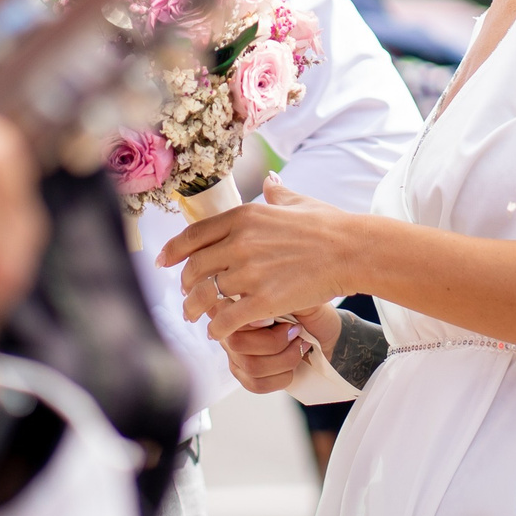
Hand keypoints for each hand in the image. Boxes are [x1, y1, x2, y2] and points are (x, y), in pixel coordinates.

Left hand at [159, 174, 349, 341]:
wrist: (351, 250)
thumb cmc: (327, 225)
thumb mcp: (297, 201)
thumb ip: (276, 194)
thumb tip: (269, 182)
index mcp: (244, 216)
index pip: (194, 235)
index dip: (173, 251)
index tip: (164, 262)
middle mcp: (240, 242)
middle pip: (194, 268)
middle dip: (184, 285)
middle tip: (185, 296)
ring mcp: (250, 272)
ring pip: (206, 296)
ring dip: (196, 310)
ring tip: (196, 318)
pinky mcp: (264, 300)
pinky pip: (226, 319)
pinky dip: (217, 329)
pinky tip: (218, 333)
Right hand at [223, 302, 341, 394]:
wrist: (325, 329)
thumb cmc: (307, 307)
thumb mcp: (294, 293)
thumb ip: (271, 298)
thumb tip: (259, 317)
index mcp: (235, 304)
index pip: (225, 315)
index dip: (251, 321)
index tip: (274, 319)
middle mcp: (228, 330)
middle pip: (237, 344)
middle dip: (275, 341)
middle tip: (294, 331)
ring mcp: (235, 356)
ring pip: (252, 366)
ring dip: (285, 358)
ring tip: (298, 346)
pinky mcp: (246, 377)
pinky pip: (257, 384)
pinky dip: (283, 376)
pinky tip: (294, 363)